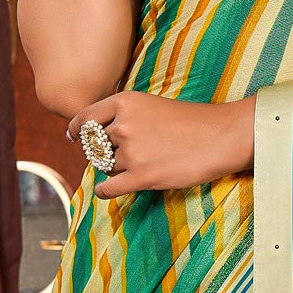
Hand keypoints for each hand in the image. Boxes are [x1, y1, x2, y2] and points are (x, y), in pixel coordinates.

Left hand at [66, 90, 255, 198]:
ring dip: (114, 169)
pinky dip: (106, 190)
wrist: (220, 137)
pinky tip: (113, 189)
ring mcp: (131, 151)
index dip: (76, 129)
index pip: (85, 117)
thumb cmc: (190, 121)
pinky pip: (107, 188)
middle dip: (104, 151)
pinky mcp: (141, 176)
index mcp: (126, 101)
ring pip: (104, 167)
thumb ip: (124, 116)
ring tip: (140, 163)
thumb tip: (91, 135)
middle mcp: (124, 124)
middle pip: (95, 145)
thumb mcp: (152, 106)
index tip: (72, 136)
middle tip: (125, 153)